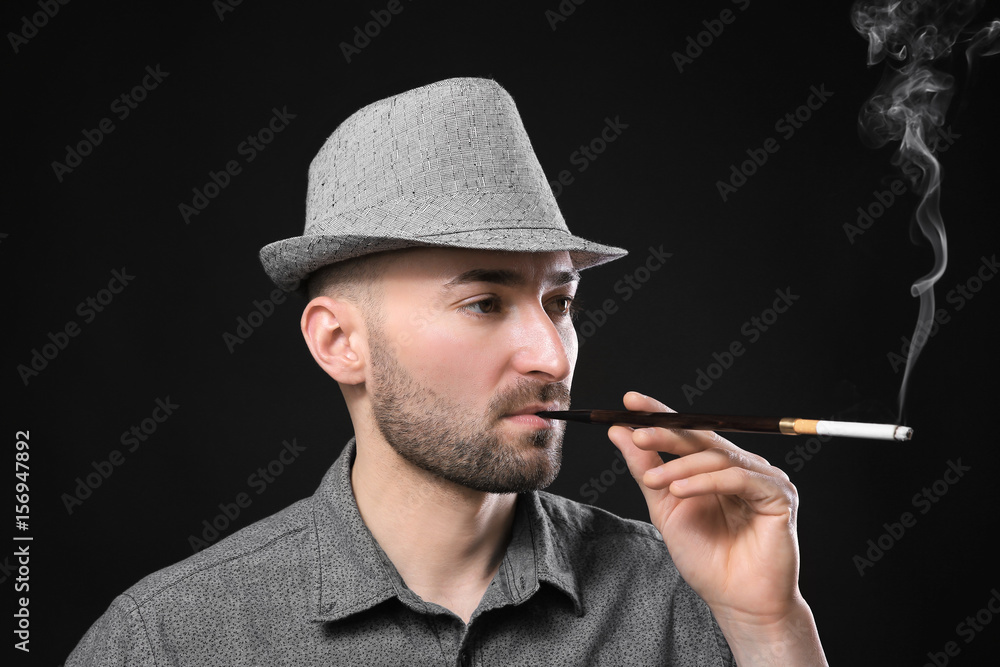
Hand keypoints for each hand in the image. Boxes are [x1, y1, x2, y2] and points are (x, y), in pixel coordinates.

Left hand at [606, 391, 801, 624]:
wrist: (736, 600)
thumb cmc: (706, 558)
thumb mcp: (665, 508)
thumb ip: (645, 469)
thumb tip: (619, 432)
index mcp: (715, 467)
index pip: (687, 432)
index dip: (660, 413)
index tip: (628, 401)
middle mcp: (741, 466)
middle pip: (702, 437)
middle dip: (666, 431)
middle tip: (636, 433)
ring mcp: (762, 478)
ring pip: (716, 456)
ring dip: (680, 465)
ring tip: (653, 481)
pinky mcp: (779, 495)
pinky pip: (738, 477)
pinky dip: (706, 482)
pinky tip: (681, 491)